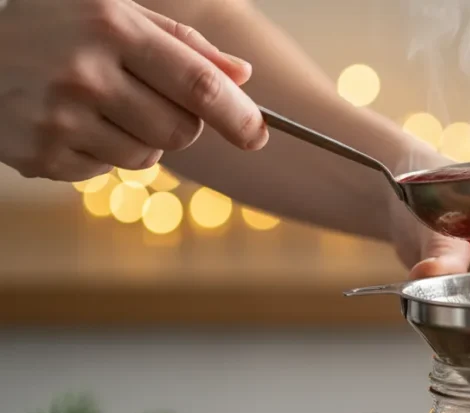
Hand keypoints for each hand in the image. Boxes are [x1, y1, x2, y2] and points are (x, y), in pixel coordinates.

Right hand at [0, 0, 267, 181]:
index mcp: (111, 26)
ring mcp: (59, 117)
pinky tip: (68, 123)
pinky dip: (98, 154)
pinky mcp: (42, 154)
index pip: (199, 85)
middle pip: (181, 131)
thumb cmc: (54, 26)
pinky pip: (106, 171)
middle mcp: (85, 71)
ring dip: (137, 140)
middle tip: (146, 100)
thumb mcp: (115, 13)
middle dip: (180, 124)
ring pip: (147, 158)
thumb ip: (183, 44)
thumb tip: (243, 76)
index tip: (258, 135)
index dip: (239, 117)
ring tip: (98, 107)